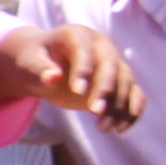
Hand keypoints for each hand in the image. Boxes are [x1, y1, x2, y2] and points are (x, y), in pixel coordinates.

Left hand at [0, 25, 141, 130]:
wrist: (45, 64)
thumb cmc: (34, 61)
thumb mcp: (29, 64)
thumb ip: (38, 70)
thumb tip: (52, 77)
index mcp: (76, 35)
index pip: (84, 50)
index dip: (83, 69)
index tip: (77, 91)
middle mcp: (101, 45)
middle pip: (111, 66)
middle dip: (105, 89)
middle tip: (95, 112)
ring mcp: (115, 62)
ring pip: (126, 81)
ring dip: (119, 106)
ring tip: (104, 128)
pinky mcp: (121, 80)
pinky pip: (136, 94)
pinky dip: (132, 111)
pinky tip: (120, 129)